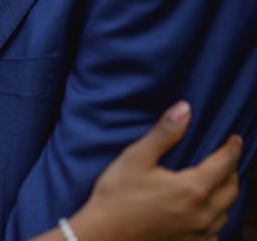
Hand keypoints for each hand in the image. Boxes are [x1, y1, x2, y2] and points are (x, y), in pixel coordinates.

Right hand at [73, 101, 241, 240]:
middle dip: (232, 171)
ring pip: (225, 213)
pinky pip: (214, 233)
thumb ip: (164, 133)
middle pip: (231, 189)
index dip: (232, 148)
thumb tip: (185, 108)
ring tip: (217, 184)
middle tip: (226, 159)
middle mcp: (202, 214)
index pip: (224, 164)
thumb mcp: (136, 158)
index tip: (235, 139)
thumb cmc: (116, 196)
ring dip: (225, 195)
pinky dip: (214, 219)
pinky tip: (203, 215)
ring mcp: (197, 234)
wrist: (103, 235)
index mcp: (193, 189)